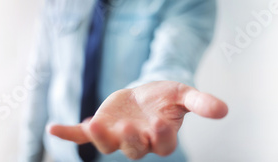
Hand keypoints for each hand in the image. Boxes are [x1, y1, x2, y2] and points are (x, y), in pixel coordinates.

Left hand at [48, 81, 227, 158]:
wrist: (146, 94)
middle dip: (130, 140)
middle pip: (134, 149)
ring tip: (94, 125)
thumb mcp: (184, 95)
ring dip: (100, 138)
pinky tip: (53, 128)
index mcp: (161, 138)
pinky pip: (83, 135)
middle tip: (127, 127)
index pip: (162, 145)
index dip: (161, 137)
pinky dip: (68, 133)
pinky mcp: (101, 127)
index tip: (160, 124)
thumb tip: (224, 110)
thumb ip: (201, 103)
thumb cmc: (166, 98)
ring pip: (108, 145)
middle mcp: (138, 142)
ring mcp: (117, 137)